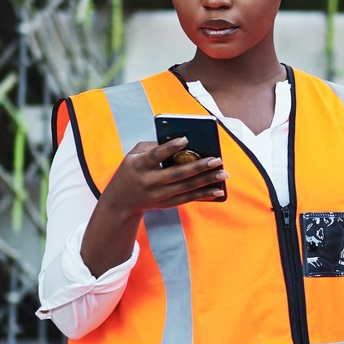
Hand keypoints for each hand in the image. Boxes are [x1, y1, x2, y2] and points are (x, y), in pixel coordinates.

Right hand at [79, 137, 225, 274]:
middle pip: (177, 174)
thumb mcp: (133, 155)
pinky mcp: (166, 204)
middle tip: (217, 160)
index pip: (155, 156)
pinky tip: (218, 190)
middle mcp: (150, 181)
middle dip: (199, 167)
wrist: (120, 202)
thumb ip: (153, 146)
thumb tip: (181, 143)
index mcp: (139, 166)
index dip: (170, 148)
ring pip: (186, 188)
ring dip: (207, 181)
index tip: (186, 139)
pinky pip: (188, 198)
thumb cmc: (131, 171)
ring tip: (223, 173)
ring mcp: (159, 195)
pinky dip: (204, 195)